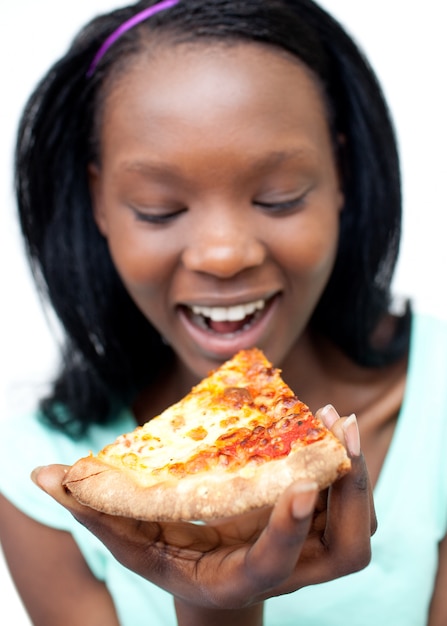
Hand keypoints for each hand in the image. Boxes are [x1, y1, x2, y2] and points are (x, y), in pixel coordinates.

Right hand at [31, 407, 374, 612]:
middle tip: (335, 429)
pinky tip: (326, 424)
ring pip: (354, 523)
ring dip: (354, 472)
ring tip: (334, 418)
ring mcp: (309, 554)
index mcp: (240, 579)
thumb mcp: (134, 542)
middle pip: (342, 548)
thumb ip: (94, 511)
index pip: (272, 566)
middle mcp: (287, 572)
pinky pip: (348, 501)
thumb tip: (40, 474)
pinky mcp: (318, 530)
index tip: (303, 485)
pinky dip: (345, 464)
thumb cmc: (171, 561)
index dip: (288, 532)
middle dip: (348, 492)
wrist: (216, 580)